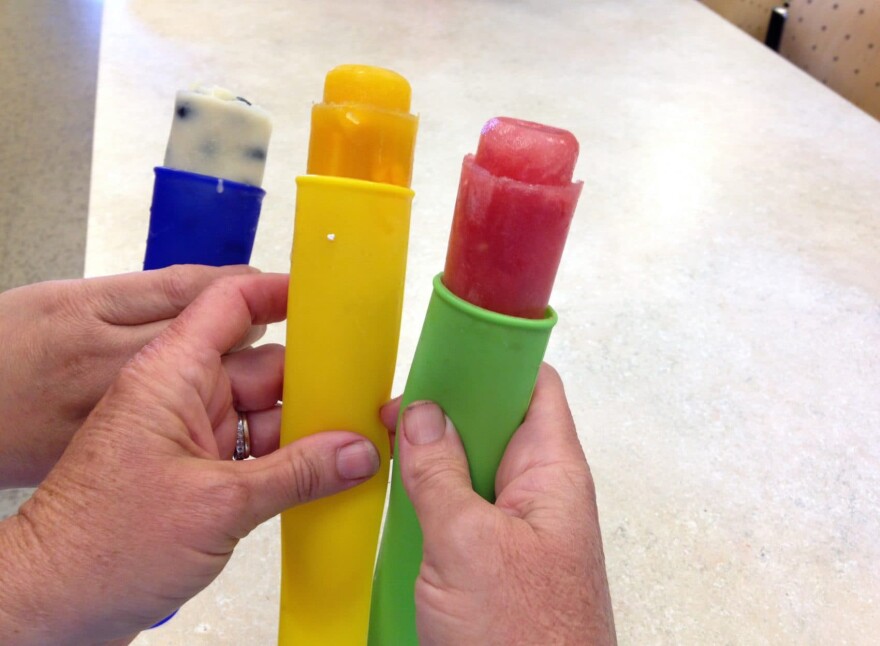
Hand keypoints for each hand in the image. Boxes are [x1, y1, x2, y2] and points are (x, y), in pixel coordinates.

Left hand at [0, 273, 380, 643]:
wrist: (55, 604)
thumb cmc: (101, 546)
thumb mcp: (219, 504)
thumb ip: (298, 473)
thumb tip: (359, 452)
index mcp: (171, 376)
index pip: (229, 306)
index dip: (280, 294)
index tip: (329, 301)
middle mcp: (180, 398)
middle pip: (262, 367)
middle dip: (314, 383)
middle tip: (367, 398)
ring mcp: (189, 438)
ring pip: (263, 414)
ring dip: (306, 431)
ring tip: (359, 446)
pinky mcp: (195, 476)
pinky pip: (254, 453)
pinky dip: (287, 463)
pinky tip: (326, 477)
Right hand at [382, 364, 615, 644]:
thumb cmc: (527, 643)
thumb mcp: (468, 546)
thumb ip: (440, 474)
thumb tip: (423, 413)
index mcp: (552, 473)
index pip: (533, 386)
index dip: (493, 359)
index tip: (443, 347)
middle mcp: (538, 494)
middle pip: (494, 422)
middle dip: (447, 410)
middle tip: (397, 408)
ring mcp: (514, 529)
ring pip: (471, 468)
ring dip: (431, 459)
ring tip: (386, 449)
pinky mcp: (490, 561)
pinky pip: (458, 511)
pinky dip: (427, 500)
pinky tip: (395, 500)